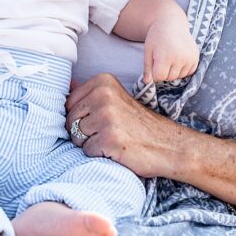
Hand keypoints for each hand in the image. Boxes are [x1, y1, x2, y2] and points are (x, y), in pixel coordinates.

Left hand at [65, 73, 181, 178]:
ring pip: (76, 136)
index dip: (81, 117)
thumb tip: (66, 85)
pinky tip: (116, 148)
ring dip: (91, 143)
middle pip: (70, 120)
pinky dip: (99, 154)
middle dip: (83, 131)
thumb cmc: (139, 124)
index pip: (68, 103)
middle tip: (109, 131)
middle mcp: (103, 95)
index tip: (101, 119)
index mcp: (103, 81)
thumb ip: (90, 92)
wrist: (169, 144)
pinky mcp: (109, 138)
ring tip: (113, 139)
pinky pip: (87, 151)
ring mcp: (106, 116)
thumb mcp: (115, 98)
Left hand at [143, 19, 198, 83]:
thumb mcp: (148, 50)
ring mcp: (189, 58)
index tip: (155, 64)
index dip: (155, 73)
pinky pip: (189, 72)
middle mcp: (179, 58)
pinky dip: (183, 69)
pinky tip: (178, 58)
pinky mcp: (196, 57)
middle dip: (164, 72)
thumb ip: (148, 68)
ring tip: (170, 57)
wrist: (172, 22)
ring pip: (179, 76)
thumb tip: (147, 82)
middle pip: (170, 78)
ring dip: (174, 71)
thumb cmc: (157, 36)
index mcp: (165, 56)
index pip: (159, 77)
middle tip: (162, 59)